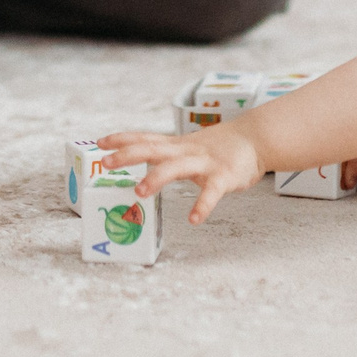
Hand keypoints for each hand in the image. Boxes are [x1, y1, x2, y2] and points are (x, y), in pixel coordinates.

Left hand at [100, 125, 265, 224]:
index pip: (145, 138)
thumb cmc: (219, 146)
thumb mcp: (189, 146)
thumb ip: (169, 154)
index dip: (122, 139)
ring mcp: (204, 163)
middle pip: (153, 149)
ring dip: (156, 178)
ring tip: (139, 191)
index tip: (101, 143)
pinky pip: (211, 192)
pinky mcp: (223, 177)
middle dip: (129, 155)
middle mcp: (186, 151)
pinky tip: (194, 219)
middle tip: (107, 163)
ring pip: (176, 168)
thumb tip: (144, 163)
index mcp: (176, 145)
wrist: (256, 139)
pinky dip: (203, 205)